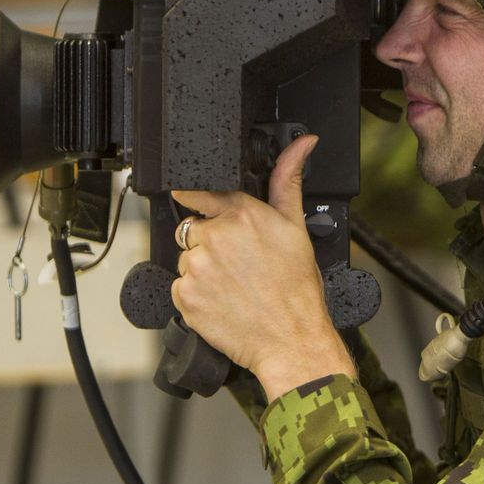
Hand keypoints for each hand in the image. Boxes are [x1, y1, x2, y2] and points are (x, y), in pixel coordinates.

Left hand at [171, 134, 356, 399]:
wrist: (290, 339)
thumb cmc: (297, 289)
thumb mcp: (297, 227)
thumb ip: (289, 180)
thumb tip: (302, 144)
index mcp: (241, 214)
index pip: (201, 192)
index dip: (202, 202)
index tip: (197, 205)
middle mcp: (214, 236)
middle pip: (195, 228)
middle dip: (211, 241)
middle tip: (239, 263)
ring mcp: (195, 267)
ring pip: (187, 257)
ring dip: (203, 268)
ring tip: (233, 284)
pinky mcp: (183, 295)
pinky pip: (180, 286)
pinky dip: (196, 293)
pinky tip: (222, 299)